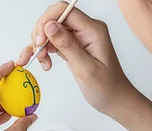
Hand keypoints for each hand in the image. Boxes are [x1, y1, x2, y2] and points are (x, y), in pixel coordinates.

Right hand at [17, 2, 135, 116]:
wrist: (113, 97)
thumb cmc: (105, 85)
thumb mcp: (85, 67)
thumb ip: (67, 45)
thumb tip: (50, 26)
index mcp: (93, 30)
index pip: (64, 11)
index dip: (46, 22)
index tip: (39, 42)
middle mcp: (85, 29)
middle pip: (54, 18)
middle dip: (40, 34)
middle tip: (38, 52)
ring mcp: (78, 37)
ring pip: (49, 30)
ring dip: (39, 45)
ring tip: (40, 61)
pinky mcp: (72, 45)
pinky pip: (51, 41)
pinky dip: (42, 51)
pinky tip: (44, 63)